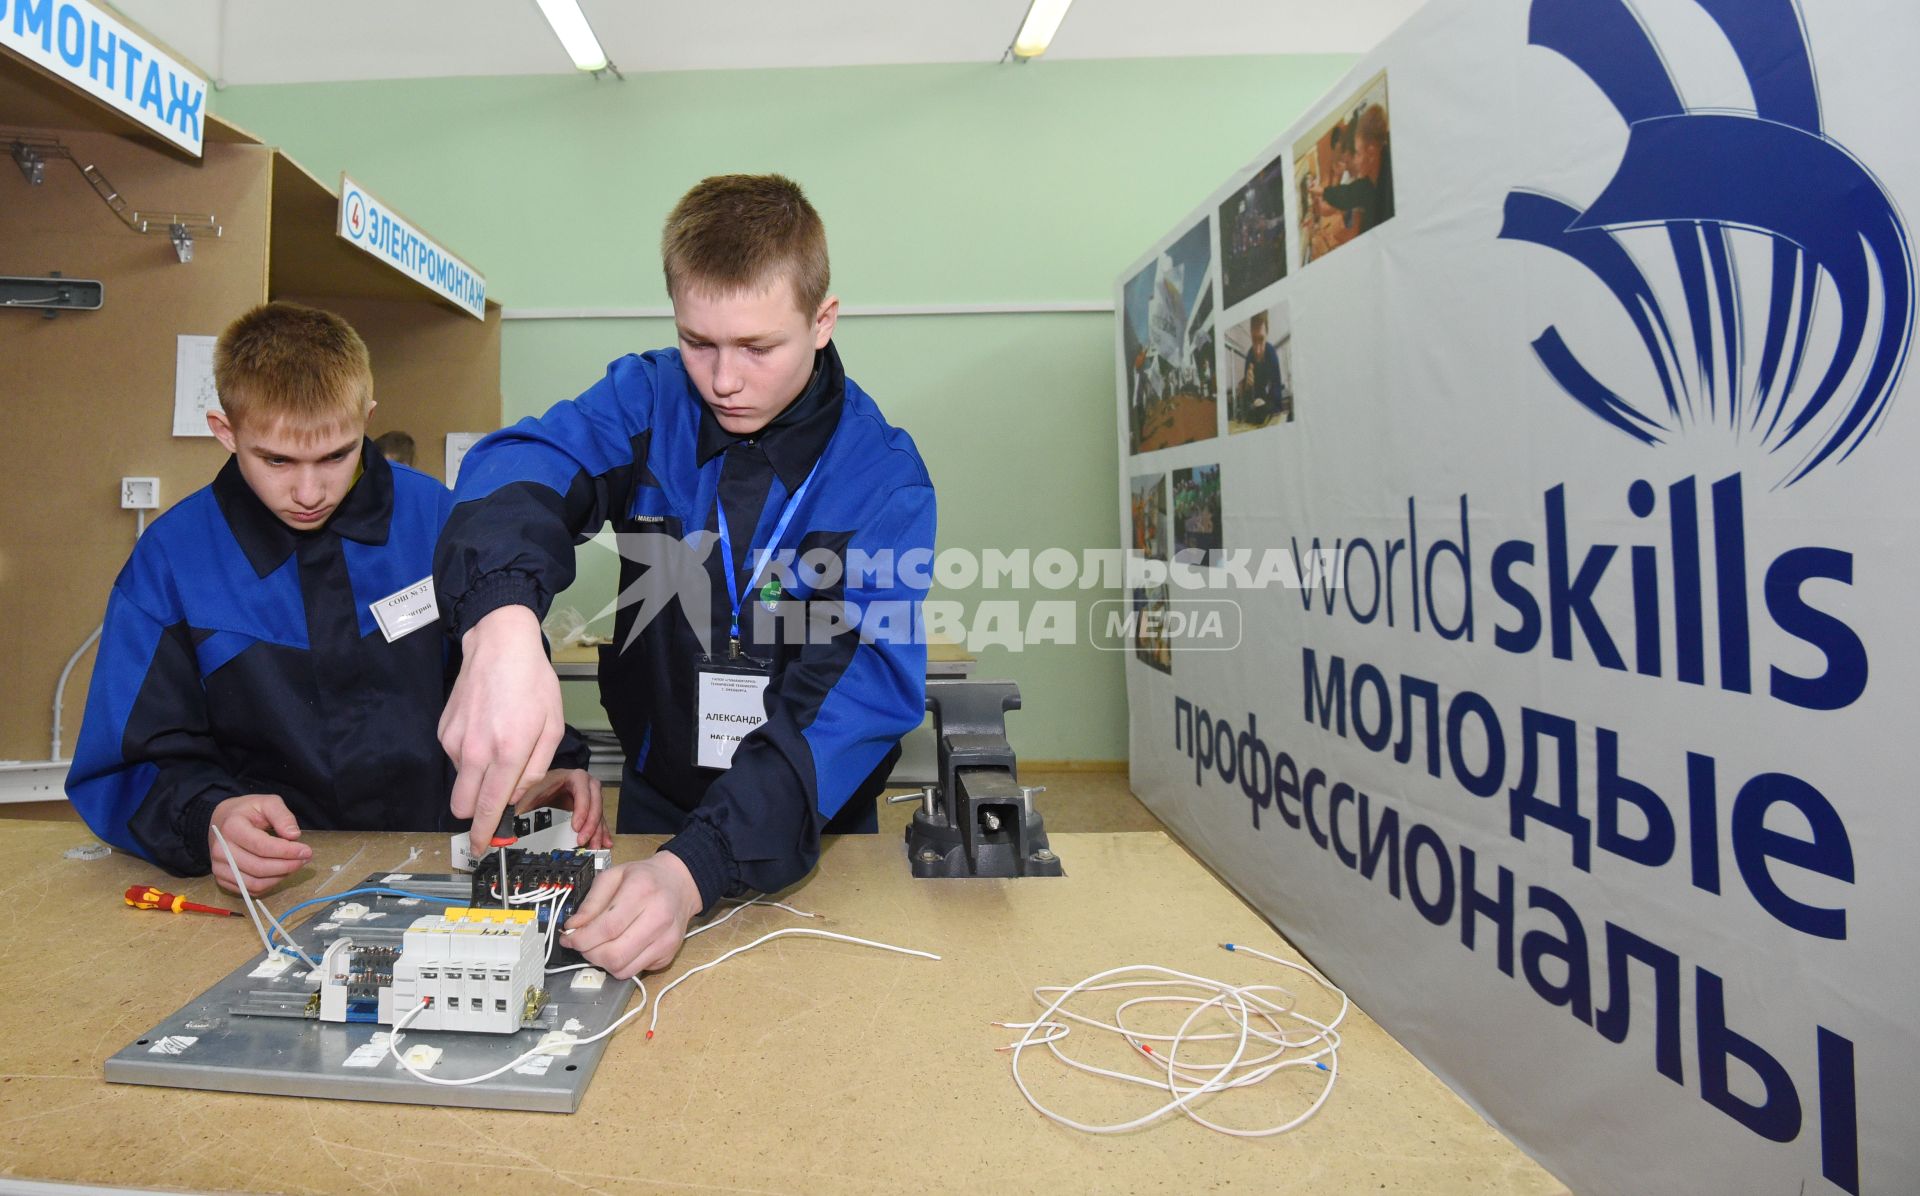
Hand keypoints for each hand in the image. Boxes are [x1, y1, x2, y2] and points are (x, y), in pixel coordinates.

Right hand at [207, 794, 310, 895]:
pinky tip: (280, 872)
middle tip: (305, 859)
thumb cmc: (247, 811)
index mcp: (232, 827)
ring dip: (279, 877)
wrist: (222, 820)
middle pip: (259, 867)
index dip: (287, 851)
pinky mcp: (221, 879)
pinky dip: (269, 884)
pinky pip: (249, 889)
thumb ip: (282, 816)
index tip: (307, 851)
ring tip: (294, 865)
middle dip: (287, 866)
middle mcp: (220, 850)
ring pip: (254, 883)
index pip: (262, 846)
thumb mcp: (267, 803)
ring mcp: (218, 867)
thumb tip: (294, 835)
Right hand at [440, 605, 566, 858]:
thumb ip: (536, 768)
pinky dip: (469, 756)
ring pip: (460, 782)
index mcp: (507, 752)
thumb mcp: (552, 726)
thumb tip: (517, 796)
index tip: (484, 847)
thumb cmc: (532, 682)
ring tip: (499, 746)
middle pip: (463, 806)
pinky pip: (455, 759)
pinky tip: (486, 732)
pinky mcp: (444, 730)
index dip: (486, 832)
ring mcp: (455, 741)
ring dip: (476, 779)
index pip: (490, 806)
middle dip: (477, 812)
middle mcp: (475, 751)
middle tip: (494, 802)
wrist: (499, 645)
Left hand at [516, 768, 612, 849]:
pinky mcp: (590, 807)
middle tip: (583, 840)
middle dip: (591, 823)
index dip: (582, 809)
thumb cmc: (537, 785)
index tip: (576, 827)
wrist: (543, 783)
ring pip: (599, 812)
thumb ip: (517, 806)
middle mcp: (585, 785)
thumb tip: (503, 823)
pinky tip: (605, 841)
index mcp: (572, 777)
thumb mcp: (527, 793)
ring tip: (595, 846)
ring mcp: (590, 796)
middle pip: (595, 802)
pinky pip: (599, 818)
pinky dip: (601, 831)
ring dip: (598, 830)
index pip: (583, 791)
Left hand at [563, 854, 700, 979]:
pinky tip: (619, 948)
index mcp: (642, 892)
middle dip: (588, 954)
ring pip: (622, 969)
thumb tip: (573, 926)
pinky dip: (619, 965)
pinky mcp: (668, 954)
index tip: (568, 938)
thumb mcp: (613, 876)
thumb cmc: (645, 878)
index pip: (607, 928)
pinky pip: (634, 971)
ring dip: (602, 963)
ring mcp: (666, 940)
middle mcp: (658, 918)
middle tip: (582, 944)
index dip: (581, 939)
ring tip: (599, 947)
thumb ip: (591, 902)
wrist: (680, 884)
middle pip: (614, 954)